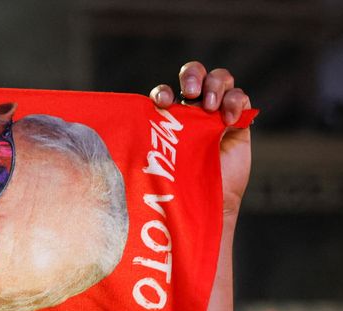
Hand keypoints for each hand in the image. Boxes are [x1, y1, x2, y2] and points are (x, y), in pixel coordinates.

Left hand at [150, 62, 252, 215]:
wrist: (206, 204)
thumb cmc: (177, 187)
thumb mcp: (155, 163)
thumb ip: (142, 147)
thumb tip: (101, 150)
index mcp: (170, 117)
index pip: (166, 92)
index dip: (163, 92)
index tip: (163, 103)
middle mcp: (194, 110)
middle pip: (195, 73)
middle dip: (193, 74)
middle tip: (190, 92)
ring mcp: (216, 114)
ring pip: (220, 79)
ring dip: (215, 85)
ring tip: (210, 106)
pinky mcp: (237, 122)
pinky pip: (241, 97)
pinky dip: (235, 101)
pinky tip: (228, 119)